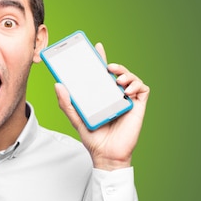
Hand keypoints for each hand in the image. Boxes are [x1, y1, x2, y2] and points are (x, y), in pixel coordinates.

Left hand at [54, 43, 149, 170]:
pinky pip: (142, 89)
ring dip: (126, 74)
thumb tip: (58, 84)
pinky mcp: (138, 106)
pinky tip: (127, 88)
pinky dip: (137, 84)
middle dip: (114, 65)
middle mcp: (114, 95)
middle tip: (107, 66)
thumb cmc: (93, 137)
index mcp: (101, 95)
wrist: (105, 154)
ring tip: (117, 79)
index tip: (96, 47)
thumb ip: (66, 103)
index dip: (100, 59)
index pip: (101, 74)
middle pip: (117, 73)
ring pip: (131, 78)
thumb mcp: (76, 118)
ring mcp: (127, 100)